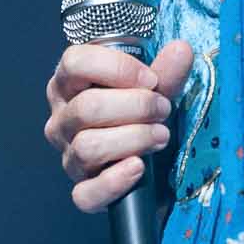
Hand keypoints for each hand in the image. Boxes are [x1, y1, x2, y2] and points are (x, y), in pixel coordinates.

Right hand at [43, 37, 194, 214]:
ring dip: (133, 139)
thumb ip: (166, 72)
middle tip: (163, 109)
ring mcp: (69, 156)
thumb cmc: (144, 120)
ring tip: (160, 135)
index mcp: (70, 85)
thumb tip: (181, 49)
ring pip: (88, 147)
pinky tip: (138, 168)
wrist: (156, 167)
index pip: (75, 62)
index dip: (116, 68)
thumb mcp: (156, 91)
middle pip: (86, 107)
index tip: (150, 79)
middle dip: (135, 106)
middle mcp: (62, 119)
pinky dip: (115, 181)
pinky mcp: (82, 190)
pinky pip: (86, 193)